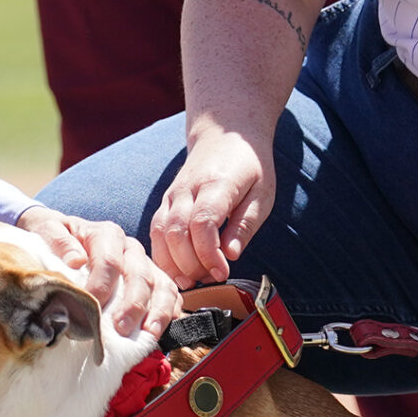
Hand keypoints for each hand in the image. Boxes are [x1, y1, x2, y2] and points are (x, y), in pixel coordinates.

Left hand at [18, 204, 180, 339]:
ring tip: (148, 334)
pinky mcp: (152, 279)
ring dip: (158, 311)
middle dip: (133, 305)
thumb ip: (58, 241)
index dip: (102, 286)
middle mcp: (130, 248)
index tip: (91, 308)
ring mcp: (144, 264)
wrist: (60, 236)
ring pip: (161, 285)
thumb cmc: (54, 236)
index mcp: (107, 234)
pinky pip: (170, 294)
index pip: (110, 261)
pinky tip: (158, 330)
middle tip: (121, 329)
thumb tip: (76, 261)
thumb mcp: (47, 229)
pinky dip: (169, 312)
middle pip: (140, 275)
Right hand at [148, 126, 274, 286]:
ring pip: (159, 233)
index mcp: (215, 184)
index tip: (223, 272)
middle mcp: (187, 189)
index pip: (202, 223)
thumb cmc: (248, 166)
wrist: (225, 134)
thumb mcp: (262, 194)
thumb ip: (245, 225)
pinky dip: (162, 255)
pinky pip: (155, 231)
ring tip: (191, 282)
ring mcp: (172, 194)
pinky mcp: (165, 202)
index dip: (208, 254)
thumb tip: (230, 255)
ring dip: (172, 263)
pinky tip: (176, 271)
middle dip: (191, 264)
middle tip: (211, 279)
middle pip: (176, 233)